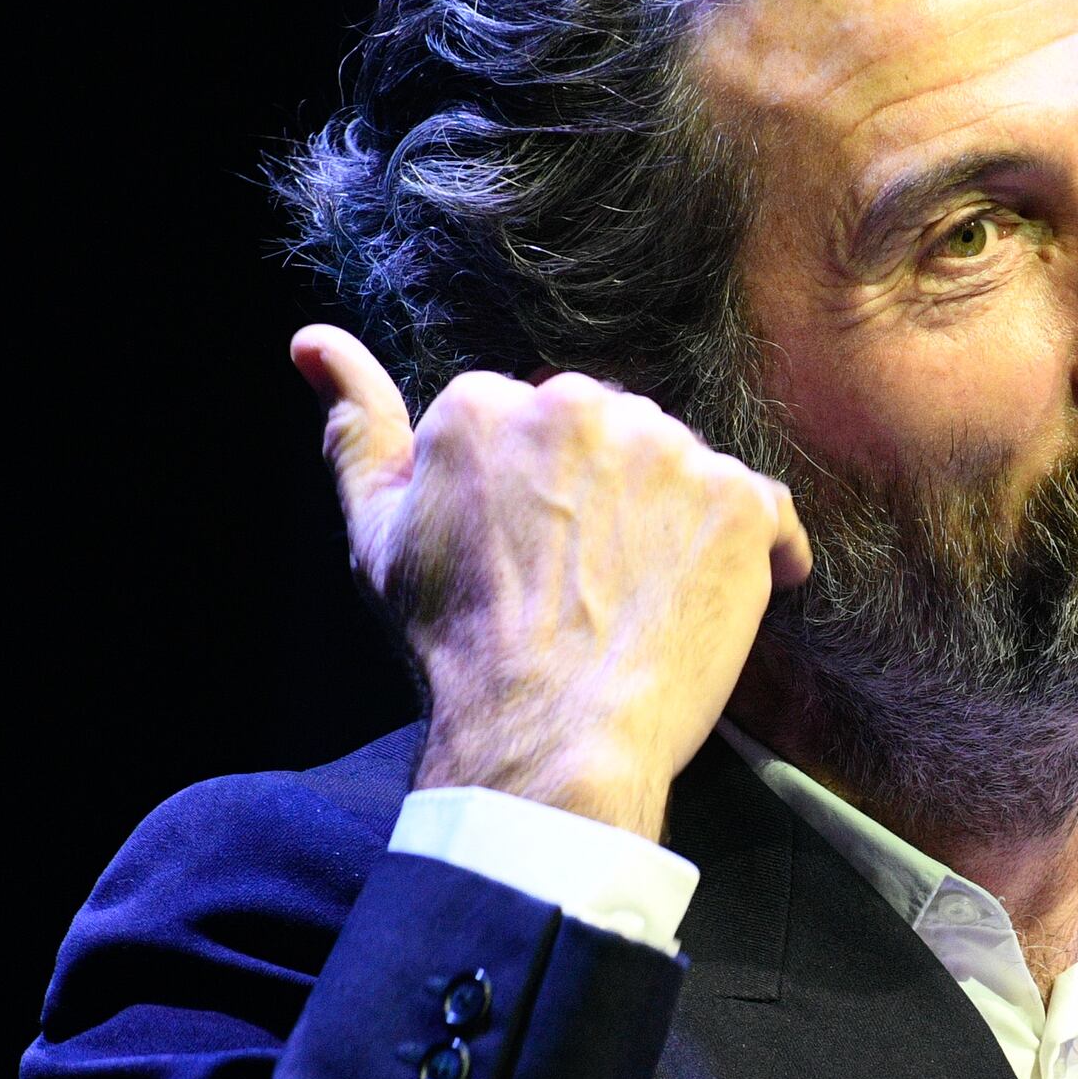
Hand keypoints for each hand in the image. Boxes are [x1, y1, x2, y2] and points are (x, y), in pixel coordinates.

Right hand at [294, 324, 812, 843]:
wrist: (548, 739)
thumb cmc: (455, 648)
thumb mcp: (378, 535)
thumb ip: (354, 428)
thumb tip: (311, 339)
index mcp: (484, 404)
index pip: (528, 426)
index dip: (531, 503)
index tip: (526, 563)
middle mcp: (578, 405)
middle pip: (608, 434)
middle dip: (604, 498)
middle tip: (582, 586)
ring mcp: (667, 451)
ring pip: (680, 470)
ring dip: (671, 524)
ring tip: (635, 603)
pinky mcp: (739, 501)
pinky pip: (766, 514)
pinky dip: (756, 557)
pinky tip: (711, 605)